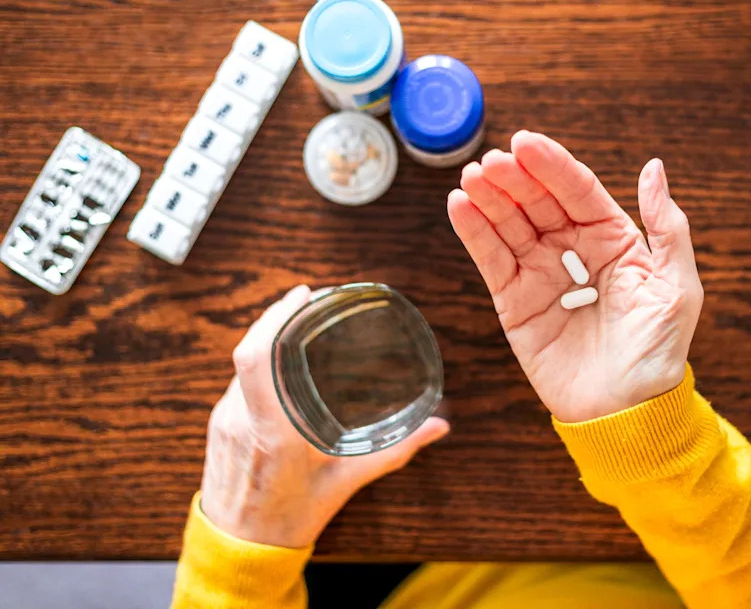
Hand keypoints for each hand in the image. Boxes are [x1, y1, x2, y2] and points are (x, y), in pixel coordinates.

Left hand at [200, 285, 449, 547]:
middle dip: (278, 318)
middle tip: (309, 301)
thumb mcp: (347, 482)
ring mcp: (223, 419)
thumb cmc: (290, 518)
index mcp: (272, 431)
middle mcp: (240, 418)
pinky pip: (236, 380)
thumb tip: (438, 428)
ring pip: (242, 364)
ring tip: (299, 325)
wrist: (238, 550)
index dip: (275, 316)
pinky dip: (259, 363)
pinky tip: (281, 362)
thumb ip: (394, 451)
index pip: (256, 357)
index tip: (302, 295)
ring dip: (268, 340)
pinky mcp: (216, 424)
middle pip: (250, 349)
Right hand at [447, 131, 702, 422]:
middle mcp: (573, 250)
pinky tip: (460, 205)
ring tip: (473, 178)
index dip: (553, 165)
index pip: (578, 191)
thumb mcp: (676, 285)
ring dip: (489, 199)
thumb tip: (653, 167)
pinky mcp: (514, 301)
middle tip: (493, 162)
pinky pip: (491, 260)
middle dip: (515, 179)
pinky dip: (473, 233)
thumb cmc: (658, 350)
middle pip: (538, 202)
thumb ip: (666, 225)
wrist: (626, 410)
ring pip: (509, 225)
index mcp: (613, 239)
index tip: (526, 142)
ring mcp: (540, 274)